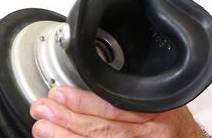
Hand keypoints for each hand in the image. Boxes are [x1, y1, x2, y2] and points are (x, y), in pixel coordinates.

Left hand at [30, 86, 211, 137]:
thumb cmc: (170, 119)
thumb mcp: (156, 97)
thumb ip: (125, 92)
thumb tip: (82, 79)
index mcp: (154, 111)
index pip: (113, 106)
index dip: (82, 102)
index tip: (57, 94)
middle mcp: (151, 135)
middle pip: (103, 130)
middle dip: (67, 120)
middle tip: (42, 111)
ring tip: (44, 129)